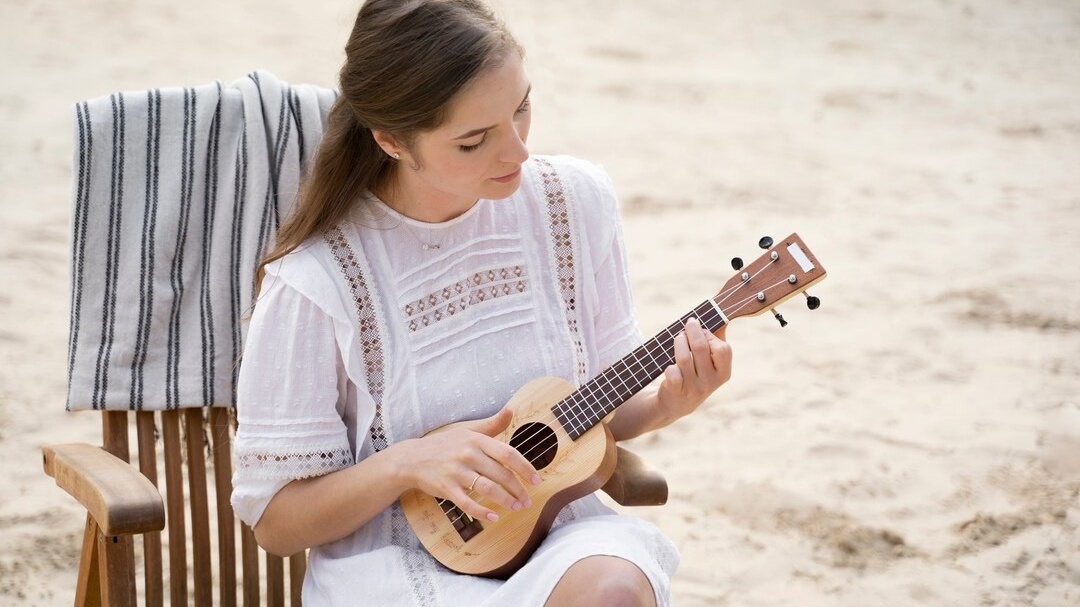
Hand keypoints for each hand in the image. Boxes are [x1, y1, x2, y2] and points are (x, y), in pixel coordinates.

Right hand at [400, 406, 540, 522]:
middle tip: (527, 500)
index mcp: (476, 440)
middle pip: (501, 474)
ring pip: (487, 489)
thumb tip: (511, 410)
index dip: (525, 468)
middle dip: (518, 489)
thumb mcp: (467, 430)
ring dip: (505, 501)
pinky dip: (481, 512)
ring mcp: (456, 472)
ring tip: (516, 507)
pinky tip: (493, 517)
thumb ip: (491, 424)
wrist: (412, 458)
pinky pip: (467, 503)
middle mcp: (468, 454)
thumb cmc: (444, 444)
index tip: (536, 480)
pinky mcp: (446, 488)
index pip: (507, 454)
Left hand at [656, 317, 731, 420]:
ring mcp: (693, 388)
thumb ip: (717, 340)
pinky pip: (672, 372)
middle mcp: (710, 382)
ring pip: (684, 358)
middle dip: (692, 331)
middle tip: (688, 324)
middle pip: (701, 348)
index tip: (703, 330)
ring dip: (679, 342)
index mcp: (723, 373)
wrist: (678, 402)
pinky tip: (671, 363)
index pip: (723, 350)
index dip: (710, 335)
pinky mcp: (676, 392)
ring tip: (679, 337)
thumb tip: (722, 317)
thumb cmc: (697, 373)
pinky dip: (669, 364)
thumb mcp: (711, 362)